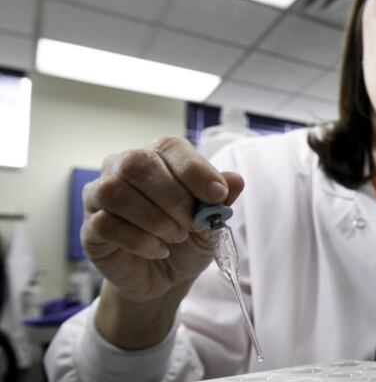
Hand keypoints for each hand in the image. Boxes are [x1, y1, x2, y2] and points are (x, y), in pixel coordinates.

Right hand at [82, 136, 243, 303]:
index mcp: (157, 156)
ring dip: (154, 218)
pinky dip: (138, 240)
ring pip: (115, 191)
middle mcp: (122, 167)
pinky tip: (158, 250)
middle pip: (138, 164)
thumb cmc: (187, 239)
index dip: (195, 170)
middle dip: (173, 197)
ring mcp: (100, 195)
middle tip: (192, 224)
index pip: (170, 147)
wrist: (164, 277)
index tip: (218, 195)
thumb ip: (222, 199)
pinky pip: (105, 223)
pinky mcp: (90, 227)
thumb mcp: (212, 221)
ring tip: (175, 237)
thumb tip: (235, 180)